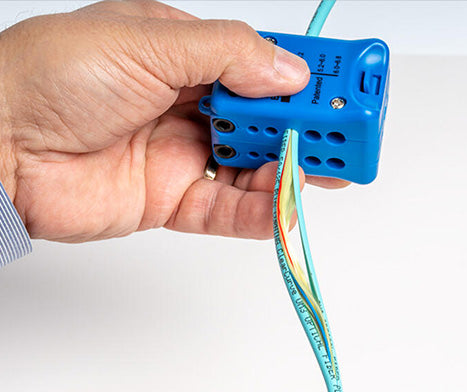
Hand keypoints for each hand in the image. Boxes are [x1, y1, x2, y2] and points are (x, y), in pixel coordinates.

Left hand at [0, 0, 345, 242]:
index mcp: (185, 55)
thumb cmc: (54, 76)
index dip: (306, 77)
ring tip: (330, 173)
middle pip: (266, 120)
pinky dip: (259, 212)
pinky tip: (287, 209)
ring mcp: (183, 155)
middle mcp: (189, 104)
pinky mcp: (171, 201)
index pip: (262, 65)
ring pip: (253, 167)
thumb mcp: (148, 41)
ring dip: (292, 171)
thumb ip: (227, 55)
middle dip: (309, 129)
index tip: (346, 87)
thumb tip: (289, 75)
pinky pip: (226, 210)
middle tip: (351, 138)